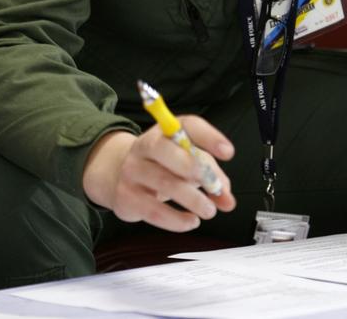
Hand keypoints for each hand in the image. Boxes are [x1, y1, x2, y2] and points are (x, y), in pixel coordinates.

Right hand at [82, 116, 235, 231]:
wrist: (119, 174)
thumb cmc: (164, 164)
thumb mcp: (187, 160)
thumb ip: (212, 176)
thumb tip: (228, 200)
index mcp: (166, 129)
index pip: (188, 125)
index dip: (210, 137)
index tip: (228, 152)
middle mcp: (146, 145)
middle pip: (169, 151)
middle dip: (197, 170)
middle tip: (216, 188)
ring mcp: (133, 170)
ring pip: (165, 183)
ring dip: (193, 199)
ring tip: (209, 211)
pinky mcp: (127, 196)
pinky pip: (154, 210)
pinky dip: (177, 219)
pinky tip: (191, 221)